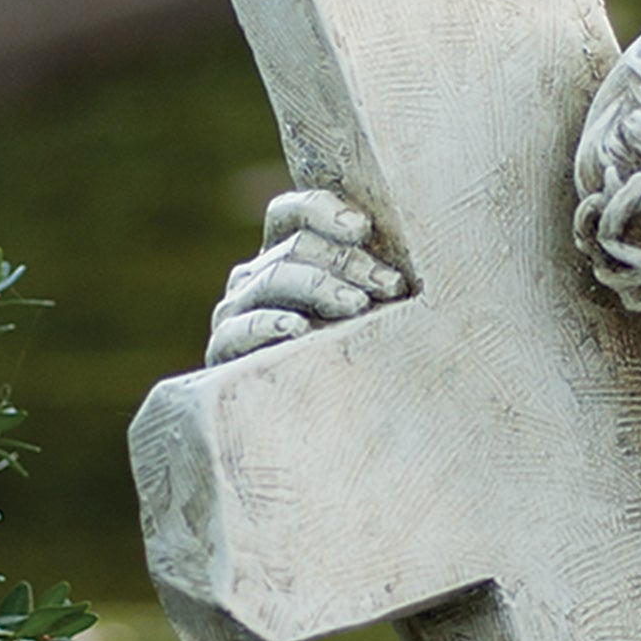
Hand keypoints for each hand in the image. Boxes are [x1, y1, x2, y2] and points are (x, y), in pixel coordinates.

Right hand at [205, 189, 407, 364]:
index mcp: (285, 259)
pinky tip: (298, 329)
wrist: (306, 430)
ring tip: (357, 305)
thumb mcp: (366, 321)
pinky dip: (268, 324)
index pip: (290, 214)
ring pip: (272, 279)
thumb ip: (376, 285)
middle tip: (388, 285)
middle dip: (347, 262)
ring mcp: (236, 311)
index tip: (362, 229)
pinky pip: (238, 329)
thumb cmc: (351, 367)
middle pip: (294, 247)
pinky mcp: (224, 351)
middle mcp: (255, 278)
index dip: (323, 210)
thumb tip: (416, 261)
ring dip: (319, 287)